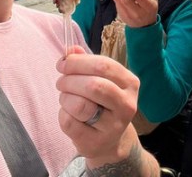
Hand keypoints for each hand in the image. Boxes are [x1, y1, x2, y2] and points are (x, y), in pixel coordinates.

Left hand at [56, 47, 140, 163]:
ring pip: (80, 105)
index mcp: (130, 83)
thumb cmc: (102, 104)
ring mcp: (113, 126)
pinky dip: (63, 114)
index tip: (63, 63)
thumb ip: (86, 62)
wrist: (109, 141)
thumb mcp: (100, 80)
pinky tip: (69, 114)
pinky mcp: (96, 142)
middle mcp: (127, 104)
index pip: (103, 65)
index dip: (78, 62)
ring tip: (65, 98)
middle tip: (61, 82)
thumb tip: (71, 49)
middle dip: (69, 80)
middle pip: (93, 85)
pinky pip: (70, 122)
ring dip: (65, 98)